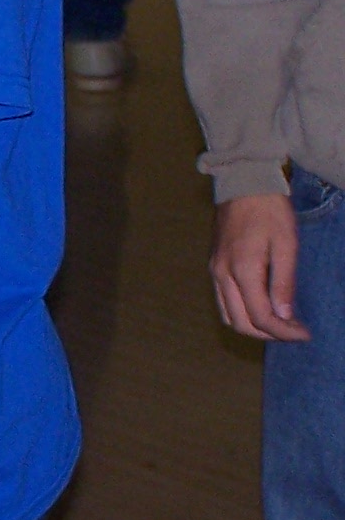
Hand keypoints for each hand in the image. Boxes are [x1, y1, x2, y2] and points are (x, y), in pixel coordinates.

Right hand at [211, 192, 309, 340]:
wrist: (243, 185)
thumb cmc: (270, 212)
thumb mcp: (286, 245)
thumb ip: (284, 282)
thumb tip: (285, 316)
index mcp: (242, 270)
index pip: (260, 316)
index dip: (284, 332)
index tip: (305, 334)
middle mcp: (222, 275)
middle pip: (240, 322)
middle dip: (268, 334)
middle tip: (294, 332)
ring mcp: (214, 271)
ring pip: (228, 315)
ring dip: (253, 326)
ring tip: (279, 323)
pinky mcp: (214, 266)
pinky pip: (223, 302)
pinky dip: (241, 313)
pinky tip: (261, 307)